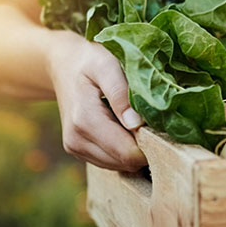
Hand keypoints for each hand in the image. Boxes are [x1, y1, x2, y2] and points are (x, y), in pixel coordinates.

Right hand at [47, 32, 147, 171]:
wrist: (62, 65)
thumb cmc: (89, 61)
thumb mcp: (107, 66)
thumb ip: (121, 93)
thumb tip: (136, 124)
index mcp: (85, 120)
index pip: (126, 153)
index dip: (151, 145)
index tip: (163, 127)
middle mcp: (76, 140)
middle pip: (125, 163)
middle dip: (145, 148)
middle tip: (155, 123)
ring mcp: (75, 148)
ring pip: (119, 166)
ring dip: (134, 150)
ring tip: (139, 122)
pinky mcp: (78, 151)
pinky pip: (110, 161)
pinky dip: (123, 150)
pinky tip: (126, 128)